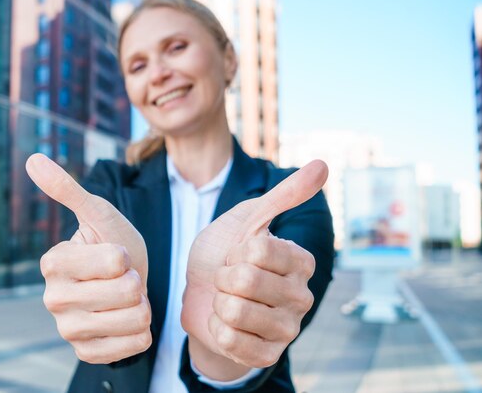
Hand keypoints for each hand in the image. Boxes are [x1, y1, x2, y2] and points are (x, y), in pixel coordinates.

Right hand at [26, 154, 150, 363]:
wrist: (126, 281)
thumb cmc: (112, 243)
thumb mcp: (98, 213)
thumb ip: (68, 189)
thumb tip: (33, 158)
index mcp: (52, 263)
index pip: (116, 261)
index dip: (125, 256)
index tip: (114, 255)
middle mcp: (52, 299)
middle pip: (128, 291)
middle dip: (137, 281)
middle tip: (122, 279)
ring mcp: (67, 330)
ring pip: (135, 319)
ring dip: (142, 306)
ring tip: (126, 299)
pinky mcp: (86, 353)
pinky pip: (135, 344)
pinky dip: (142, 331)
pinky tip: (126, 321)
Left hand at [181, 160, 326, 372]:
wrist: (199, 292)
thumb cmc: (223, 251)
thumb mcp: (248, 218)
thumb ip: (284, 195)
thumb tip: (323, 165)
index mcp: (302, 262)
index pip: (258, 250)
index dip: (234, 250)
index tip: (237, 253)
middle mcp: (302, 296)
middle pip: (244, 281)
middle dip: (222, 277)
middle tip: (228, 279)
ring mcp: (287, 329)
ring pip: (235, 312)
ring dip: (218, 303)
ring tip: (226, 299)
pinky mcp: (267, 355)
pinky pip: (231, 341)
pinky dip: (216, 328)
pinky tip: (224, 323)